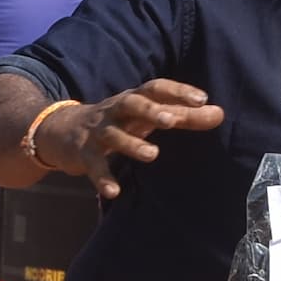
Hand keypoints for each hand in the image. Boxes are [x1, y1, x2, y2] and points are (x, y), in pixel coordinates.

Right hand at [30, 79, 226, 198]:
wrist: (61, 131)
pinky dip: (103, 178)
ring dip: (131, 143)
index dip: (177, 91)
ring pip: (113, 134)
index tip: (202, 99)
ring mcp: (97, 132)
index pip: (155, 88)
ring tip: (152, 154)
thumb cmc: (117, 122)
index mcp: (133, 100)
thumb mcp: (147, 117)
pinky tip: (114, 191)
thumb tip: (220, 113)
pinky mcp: (83, 154)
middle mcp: (115, 111)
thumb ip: (183, 116)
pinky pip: (93, 166)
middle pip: (131, 104)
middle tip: (172, 120)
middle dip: (150, 110)